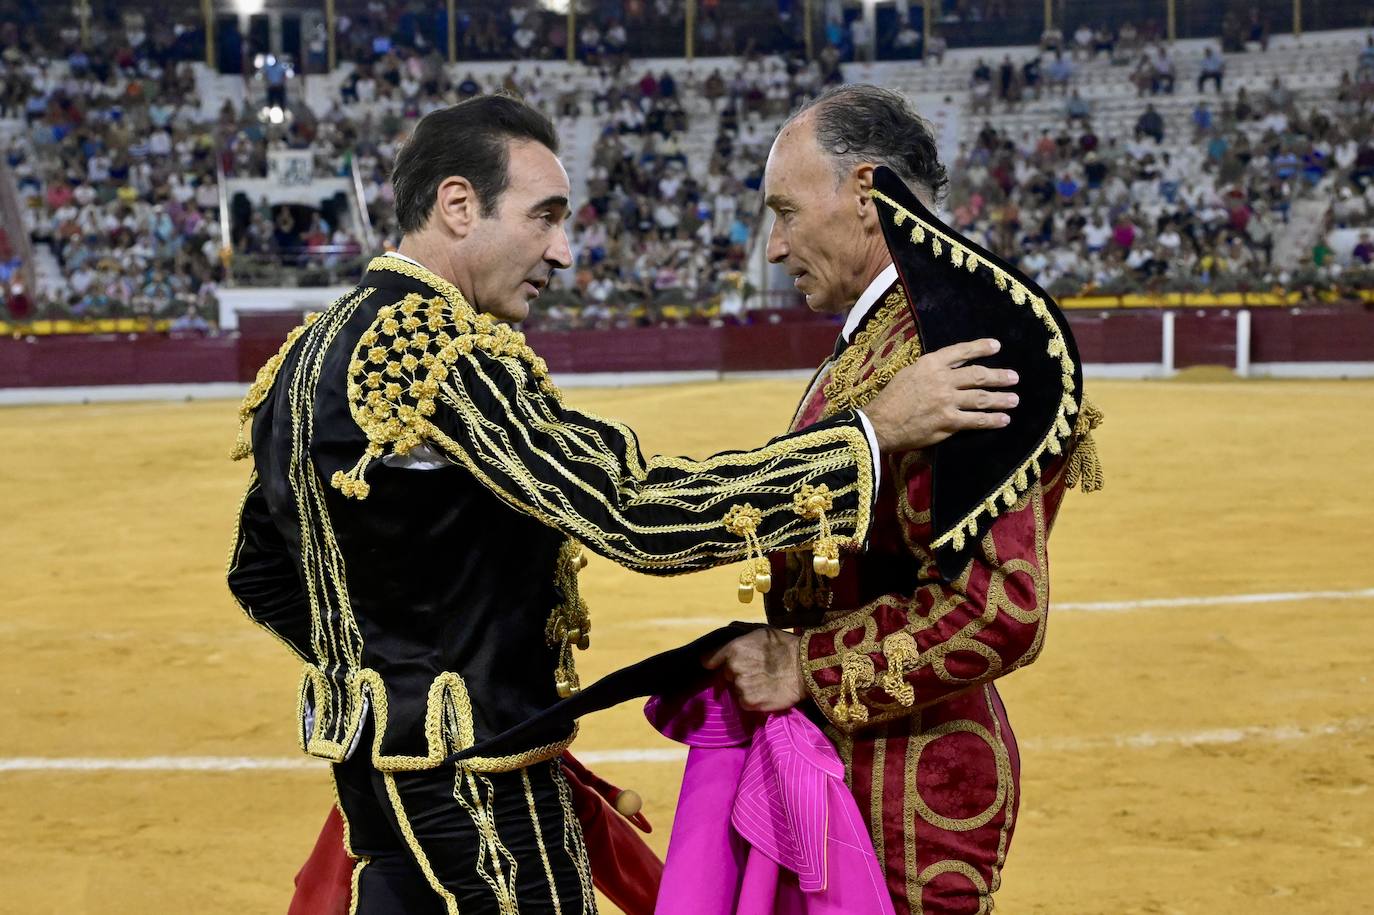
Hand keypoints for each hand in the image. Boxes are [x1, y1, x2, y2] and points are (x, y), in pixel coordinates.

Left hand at [703, 627, 805, 712]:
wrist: (805, 668)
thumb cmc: (784, 646)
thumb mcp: (760, 632)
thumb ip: (739, 637)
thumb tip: (724, 640)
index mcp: (733, 649)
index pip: (708, 660)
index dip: (712, 662)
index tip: (715, 665)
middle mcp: (733, 668)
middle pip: (725, 674)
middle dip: (735, 673)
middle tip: (754, 670)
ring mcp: (740, 686)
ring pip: (735, 688)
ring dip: (744, 686)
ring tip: (762, 681)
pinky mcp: (749, 702)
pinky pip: (743, 701)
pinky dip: (751, 699)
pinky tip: (764, 692)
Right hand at [863, 338, 1018, 452]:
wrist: (879, 423)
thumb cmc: (890, 399)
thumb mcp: (908, 374)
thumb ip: (930, 370)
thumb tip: (949, 369)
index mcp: (930, 364)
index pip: (961, 352)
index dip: (980, 348)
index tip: (996, 346)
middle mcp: (942, 379)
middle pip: (977, 375)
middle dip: (998, 376)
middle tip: (1013, 378)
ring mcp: (946, 401)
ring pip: (981, 397)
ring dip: (1000, 399)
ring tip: (1013, 400)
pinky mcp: (948, 422)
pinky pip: (975, 420)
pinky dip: (992, 420)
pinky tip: (1003, 420)